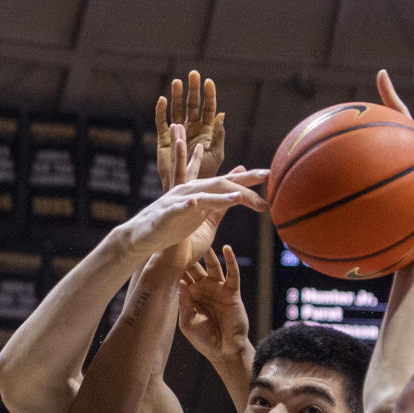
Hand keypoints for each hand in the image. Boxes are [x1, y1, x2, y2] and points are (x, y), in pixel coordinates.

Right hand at [123, 128, 267, 267]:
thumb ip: (220, 204)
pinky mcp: (167, 214)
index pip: (228, 183)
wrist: (144, 238)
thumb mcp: (202, 217)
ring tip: (238, 198)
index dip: (249, 179)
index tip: (269, 175)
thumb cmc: (174, 228)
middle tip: (266, 175)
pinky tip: (195, 203)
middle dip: (244, 181)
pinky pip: (178, 209)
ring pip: (203, 196)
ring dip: (220, 196)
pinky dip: (186, 206)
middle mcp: (192, 192)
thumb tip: (238, 193)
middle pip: (221, 184)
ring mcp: (179, 201)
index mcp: (201, 193)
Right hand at [156, 72, 224, 190]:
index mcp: (206, 132)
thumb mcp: (216, 155)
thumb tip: (221, 115)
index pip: (208, 109)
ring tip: (177, 82)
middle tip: (193, 74)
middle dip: (193, 90)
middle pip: (192, 105)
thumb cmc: (206, 176)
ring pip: (177, 111)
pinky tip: (162, 101)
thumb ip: (218, 135)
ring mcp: (178, 134)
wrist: (189, 192)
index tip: (209, 82)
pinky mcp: (164, 140)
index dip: (209, 96)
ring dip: (177, 96)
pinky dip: (161, 112)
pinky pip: (161, 123)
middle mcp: (192, 129)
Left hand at [178, 246, 249, 361]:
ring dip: (209, 253)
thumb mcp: (187, 322)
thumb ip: (184, 303)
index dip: (174, 263)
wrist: (224, 350)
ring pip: (213, 265)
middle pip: (195, 266)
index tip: (165, 249)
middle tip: (183, 236)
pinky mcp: (232, 292)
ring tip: (203, 238)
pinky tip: (227, 248)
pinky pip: (232, 274)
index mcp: (189, 294)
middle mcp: (203, 287)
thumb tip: (180, 282)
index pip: (181, 274)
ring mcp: (218, 288)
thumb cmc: (203, 339)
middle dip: (190, 253)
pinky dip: (231, 261)